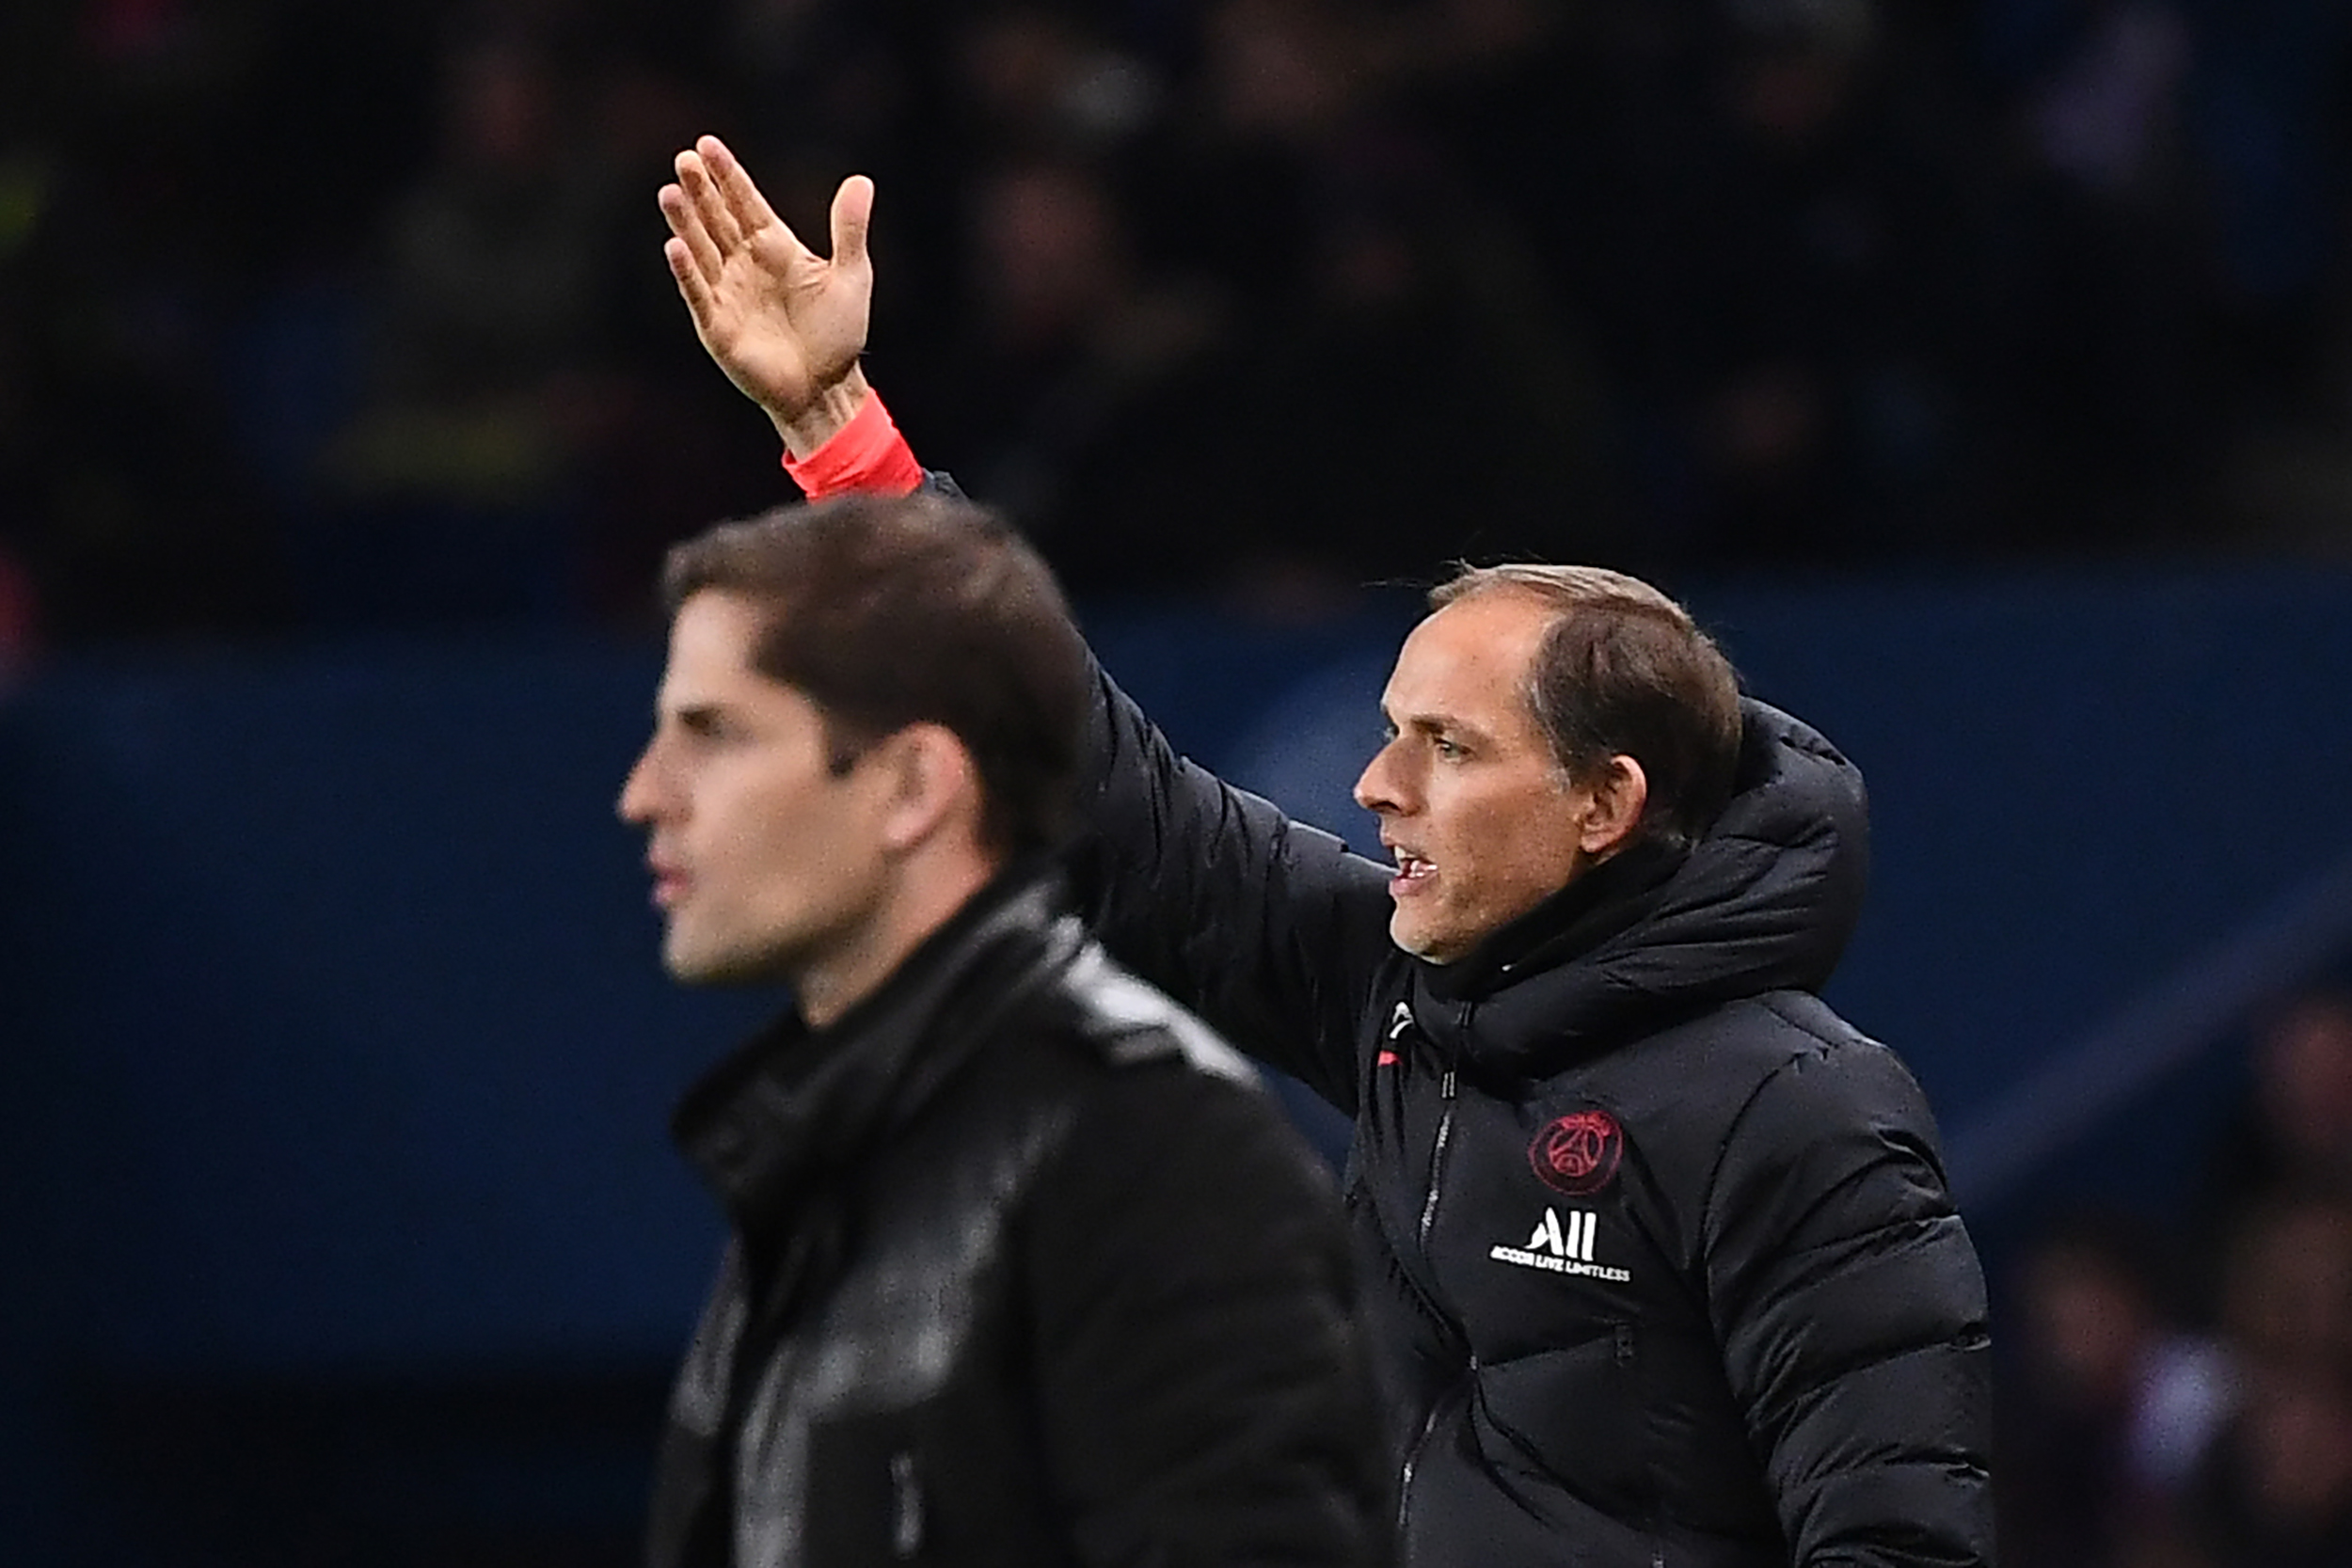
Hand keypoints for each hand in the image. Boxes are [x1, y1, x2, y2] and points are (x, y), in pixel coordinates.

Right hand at [658, 136, 874, 453]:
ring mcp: (728, 293)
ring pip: (702, 249)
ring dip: (686, 223)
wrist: (827, 388)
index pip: (745, 202)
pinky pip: (698, 293)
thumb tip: (861, 180)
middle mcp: (745, 264)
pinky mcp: (717, 325)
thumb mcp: (851, 276)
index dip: (727, 175)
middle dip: (701, 191)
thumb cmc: (838, 334)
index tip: (707, 145)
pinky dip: (687, 272)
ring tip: (670, 192)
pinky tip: (676, 247)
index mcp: (775, 247)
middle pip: (717, 219)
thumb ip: (849, 229)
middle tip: (684, 160)